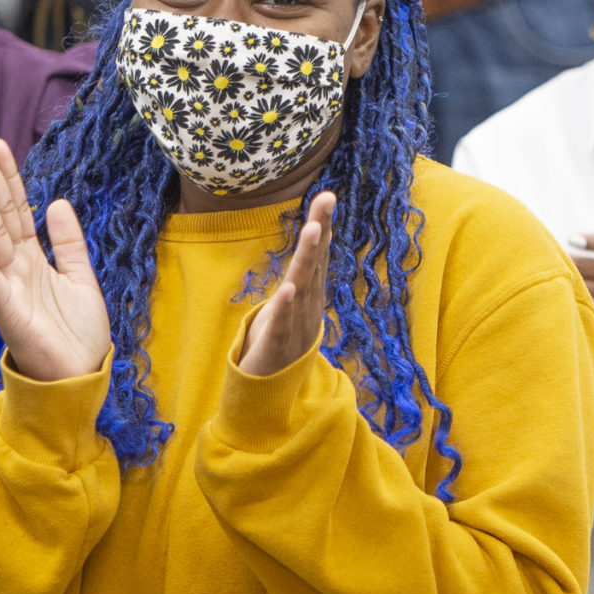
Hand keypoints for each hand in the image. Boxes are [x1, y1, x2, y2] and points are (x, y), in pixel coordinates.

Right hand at [0, 134, 112, 382]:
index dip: (8, 176)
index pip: (17, 208)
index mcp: (32, 258)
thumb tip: (57, 202)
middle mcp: (15, 267)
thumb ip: (68, 241)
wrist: (79, 377)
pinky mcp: (5, 307)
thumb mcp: (80, 276)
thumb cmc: (78, 333)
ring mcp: (7, 285)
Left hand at [238, 191, 333, 377]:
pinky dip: (285, 307)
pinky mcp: (275, 348)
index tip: (327, 197)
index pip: (317, 258)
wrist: (266, 397)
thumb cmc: (276, 345)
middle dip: (320, 231)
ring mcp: (295, 328)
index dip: (322, 228)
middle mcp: (308, 309)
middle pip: (314, 265)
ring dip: (308, 260)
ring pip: (301, 288)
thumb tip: (312, 245)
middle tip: (327, 199)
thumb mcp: (289, 308)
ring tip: (314, 230)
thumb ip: (301, 279)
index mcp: (309, 299)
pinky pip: (280, 324)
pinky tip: (288, 288)